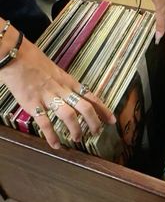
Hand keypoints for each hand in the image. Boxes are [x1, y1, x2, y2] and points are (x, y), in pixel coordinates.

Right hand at [1, 35, 115, 148]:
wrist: (15, 56)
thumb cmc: (34, 61)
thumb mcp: (55, 70)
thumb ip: (64, 83)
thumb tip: (71, 93)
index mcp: (68, 81)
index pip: (90, 96)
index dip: (103, 109)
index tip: (112, 119)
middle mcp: (62, 89)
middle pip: (85, 107)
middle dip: (94, 121)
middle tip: (97, 132)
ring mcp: (48, 97)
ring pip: (69, 115)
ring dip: (76, 129)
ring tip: (78, 139)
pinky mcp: (33, 104)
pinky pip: (45, 123)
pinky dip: (52, 136)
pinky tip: (56, 144)